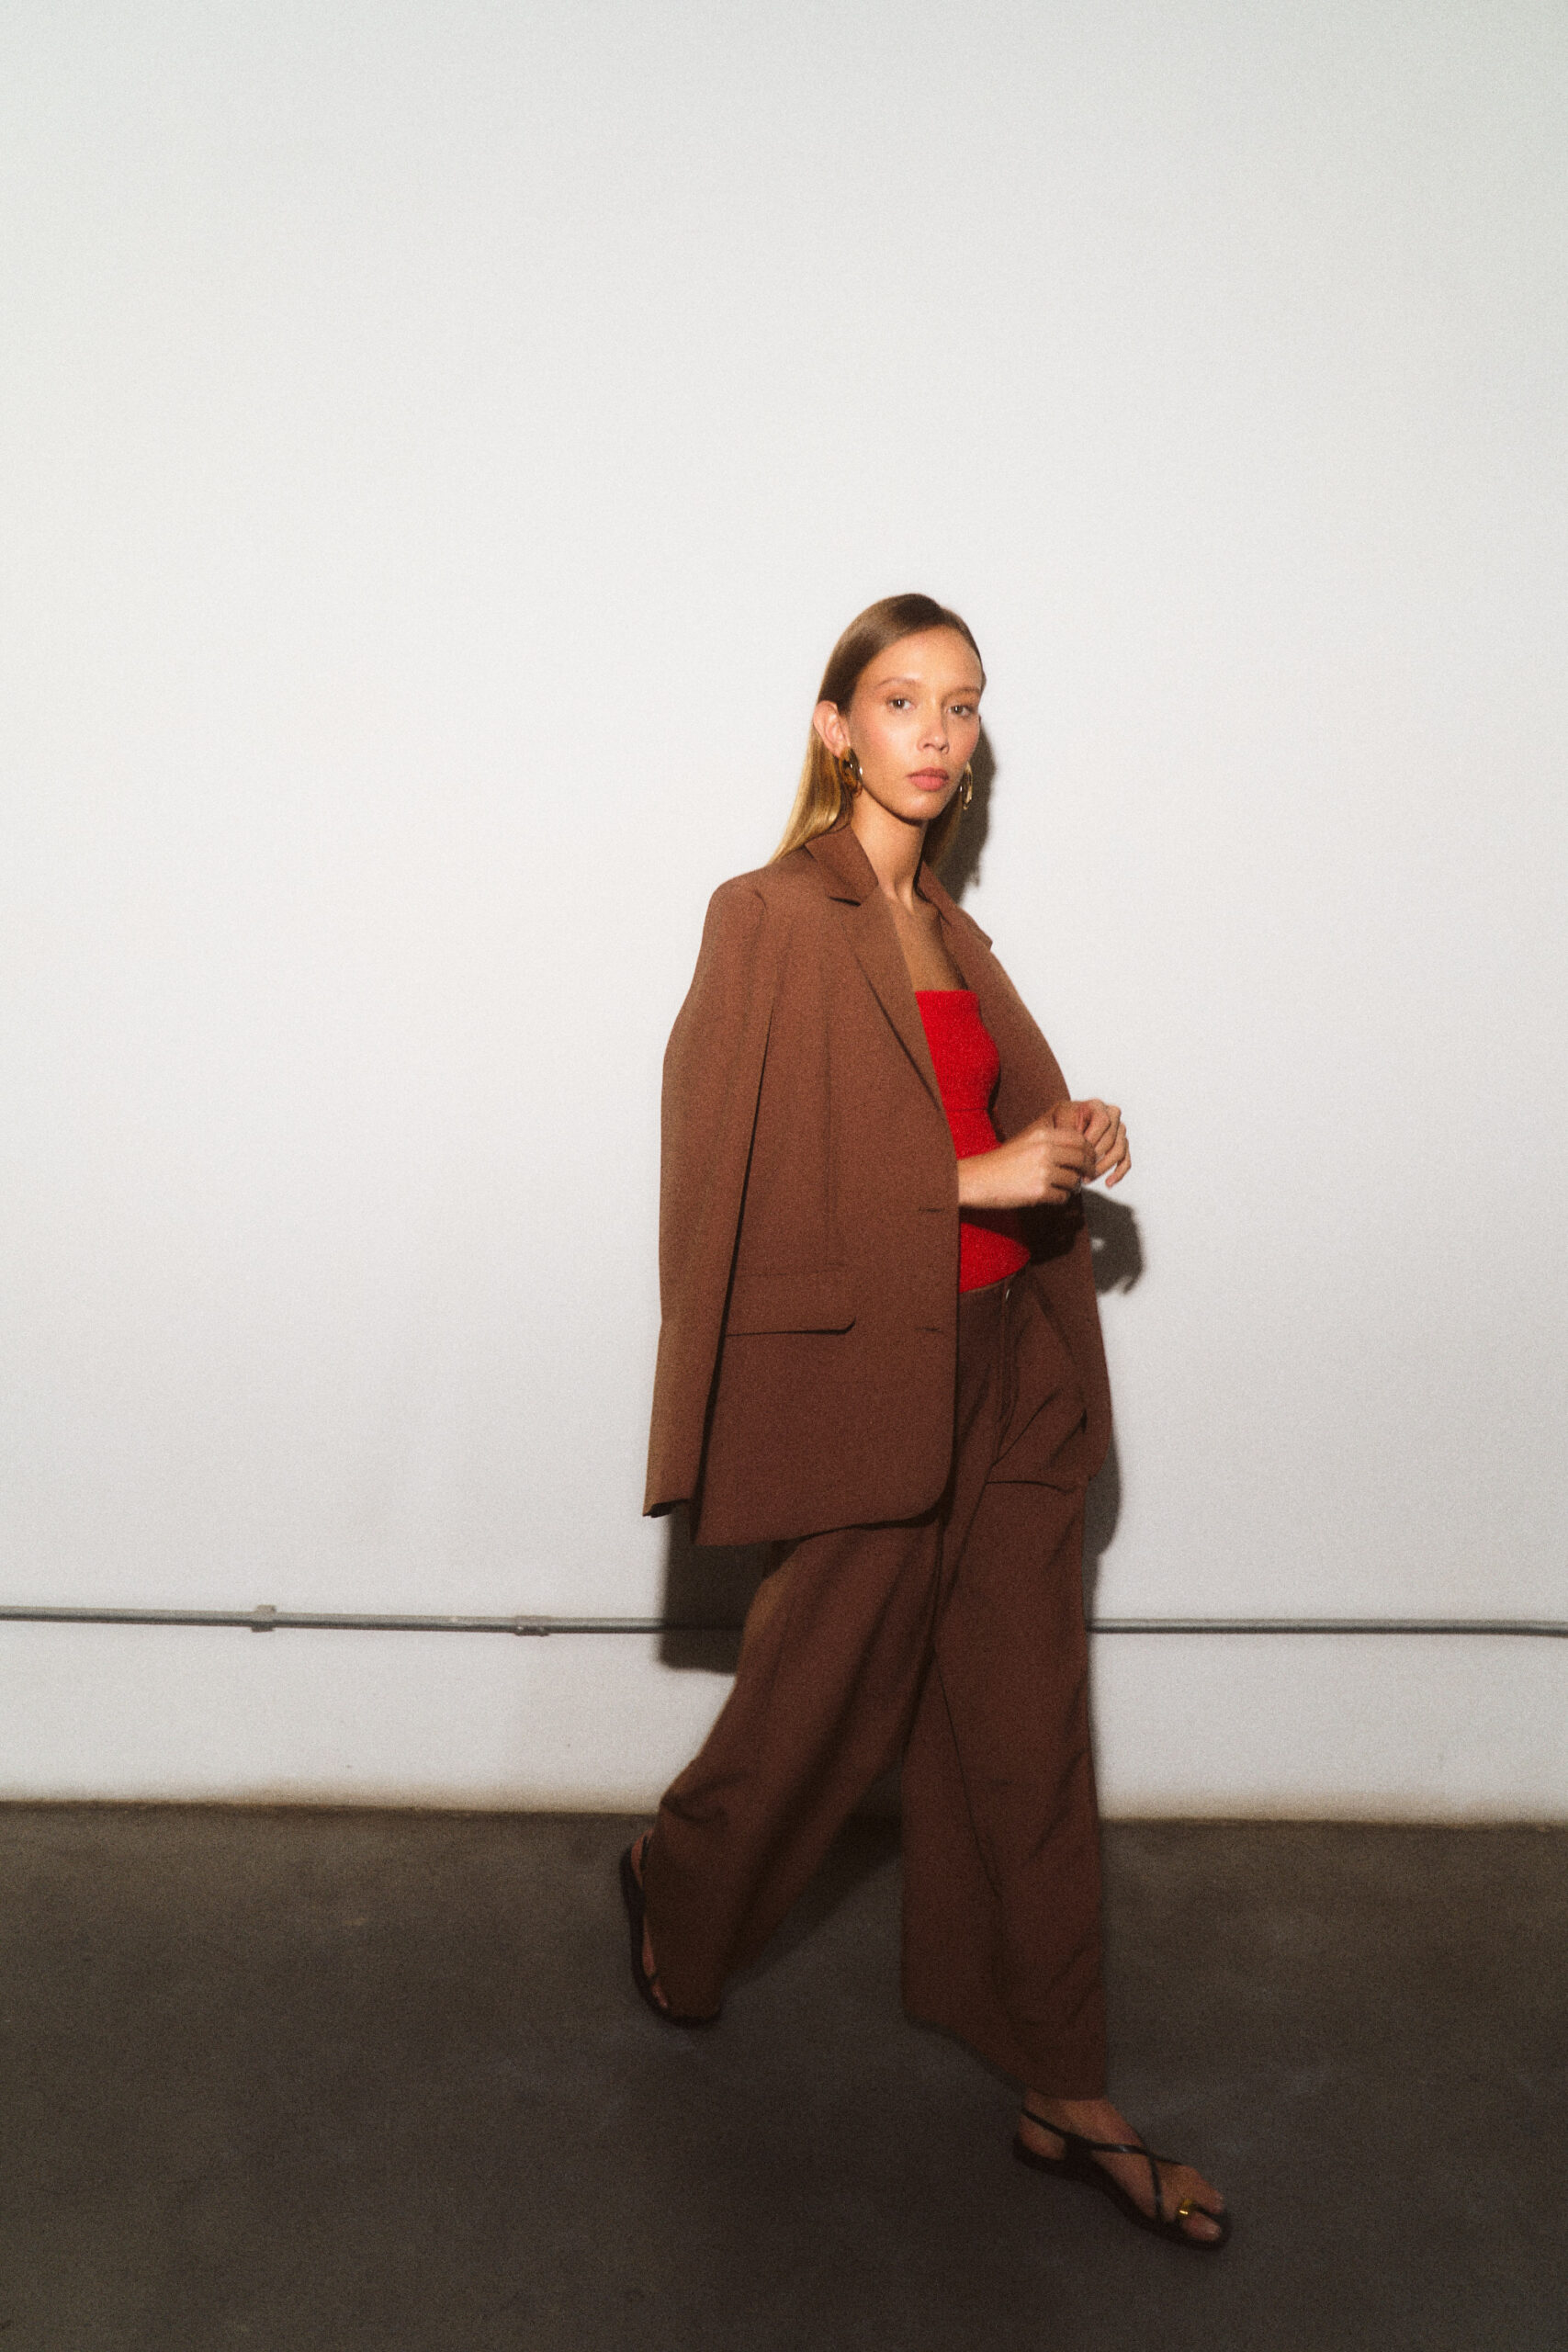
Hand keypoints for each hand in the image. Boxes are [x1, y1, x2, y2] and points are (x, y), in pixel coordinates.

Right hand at [957, 1115, 1096, 1209]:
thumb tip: (1079, 1152)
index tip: (1090, 1158)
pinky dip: (1060, 1198)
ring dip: (1073, 1186)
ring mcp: (1043, 1171)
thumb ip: (1051, 1143)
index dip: (1089, 1150)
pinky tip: (1051, 1196)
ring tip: (1065, 1187)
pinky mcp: (1039, 1191)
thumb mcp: (1026, 1141)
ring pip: (1074, 1180)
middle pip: (1081, 1158)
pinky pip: (1063, 1196)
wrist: (977, 1179)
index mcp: (1043, 1135)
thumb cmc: (1000, 1162)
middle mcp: (1045, 1150)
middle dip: (1089, 1168)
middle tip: (1088, 1175)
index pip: (1079, 1139)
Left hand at [1061, 1098, 1130, 1187]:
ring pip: (1119, 1151)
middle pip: (1111, 1139)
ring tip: (1088, 1178)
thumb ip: (1070, 1130)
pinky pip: (1125, 1160)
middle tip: (1080, 1171)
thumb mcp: (1059, 1121)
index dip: (1092, 1139)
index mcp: (1097, 1106)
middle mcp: (1112, 1115)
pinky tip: (1108, 1183)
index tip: (1077, 1154)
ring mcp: (1119, 1130)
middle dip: (1095, 1158)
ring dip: (1104, 1167)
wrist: (1062, 1127)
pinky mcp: (1122, 1144)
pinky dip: (1118, 1173)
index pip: (1103, 1122)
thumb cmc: (1060, 1123)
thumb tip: (1079, 1146)